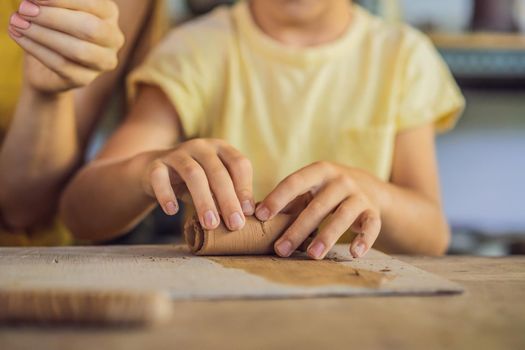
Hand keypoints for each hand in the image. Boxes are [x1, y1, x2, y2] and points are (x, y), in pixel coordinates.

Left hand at [8, 0, 123, 92]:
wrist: (47, 64)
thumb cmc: (53, 26)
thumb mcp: (54, 8)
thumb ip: (51, 1)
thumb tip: (35, 0)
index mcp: (109, 14)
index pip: (92, 3)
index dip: (62, 0)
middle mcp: (114, 39)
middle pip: (90, 29)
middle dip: (53, 18)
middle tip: (24, 10)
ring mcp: (103, 62)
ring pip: (77, 50)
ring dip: (42, 34)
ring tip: (16, 23)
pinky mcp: (85, 79)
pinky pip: (61, 65)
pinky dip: (36, 48)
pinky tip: (19, 36)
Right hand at [142, 139, 253, 230]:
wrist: (155, 171)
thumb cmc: (195, 181)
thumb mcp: (214, 184)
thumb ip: (228, 195)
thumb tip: (244, 217)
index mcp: (221, 148)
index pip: (239, 163)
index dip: (245, 188)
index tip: (249, 213)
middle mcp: (201, 147)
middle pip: (217, 171)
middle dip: (228, 199)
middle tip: (235, 224)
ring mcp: (177, 153)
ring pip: (192, 173)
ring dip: (203, 200)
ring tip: (210, 224)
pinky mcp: (156, 165)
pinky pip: (160, 178)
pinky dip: (166, 194)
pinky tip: (172, 211)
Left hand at [256, 161, 382, 259]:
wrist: (367, 186)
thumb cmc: (325, 191)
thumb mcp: (308, 189)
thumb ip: (286, 201)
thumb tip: (251, 215)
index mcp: (318, 172)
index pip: (294, 182)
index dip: (277, 198)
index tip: (260, 216)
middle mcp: (340, 181)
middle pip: (317, 206)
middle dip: (298, 229)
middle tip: (281, 249)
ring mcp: (358, 196)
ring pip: (342, 217)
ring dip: (327, 237)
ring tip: (312, 255)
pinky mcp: (373, 211)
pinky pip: (371, 226)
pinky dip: (364, 240)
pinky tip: (353, 253)